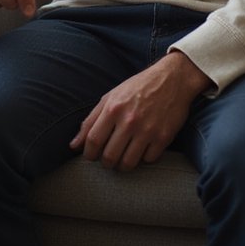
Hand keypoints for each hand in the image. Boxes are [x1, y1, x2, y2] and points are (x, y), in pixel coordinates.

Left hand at [70, 51, 211, 170]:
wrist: (171, 79)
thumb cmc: (136, 88)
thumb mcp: (110, 97)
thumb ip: (90, 121)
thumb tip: (73, 146)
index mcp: (113, 108)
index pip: (93, 140)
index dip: (88, 154)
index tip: (90, 156)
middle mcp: (129, 120)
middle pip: (109, 157)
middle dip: (105, 163)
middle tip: (107, 159)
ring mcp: (147, 130)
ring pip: (128, 164)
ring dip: (122, 165)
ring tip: (122, 158)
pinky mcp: (163, 138)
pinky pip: (148, 160)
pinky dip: (143, 159)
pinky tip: (142, 149)